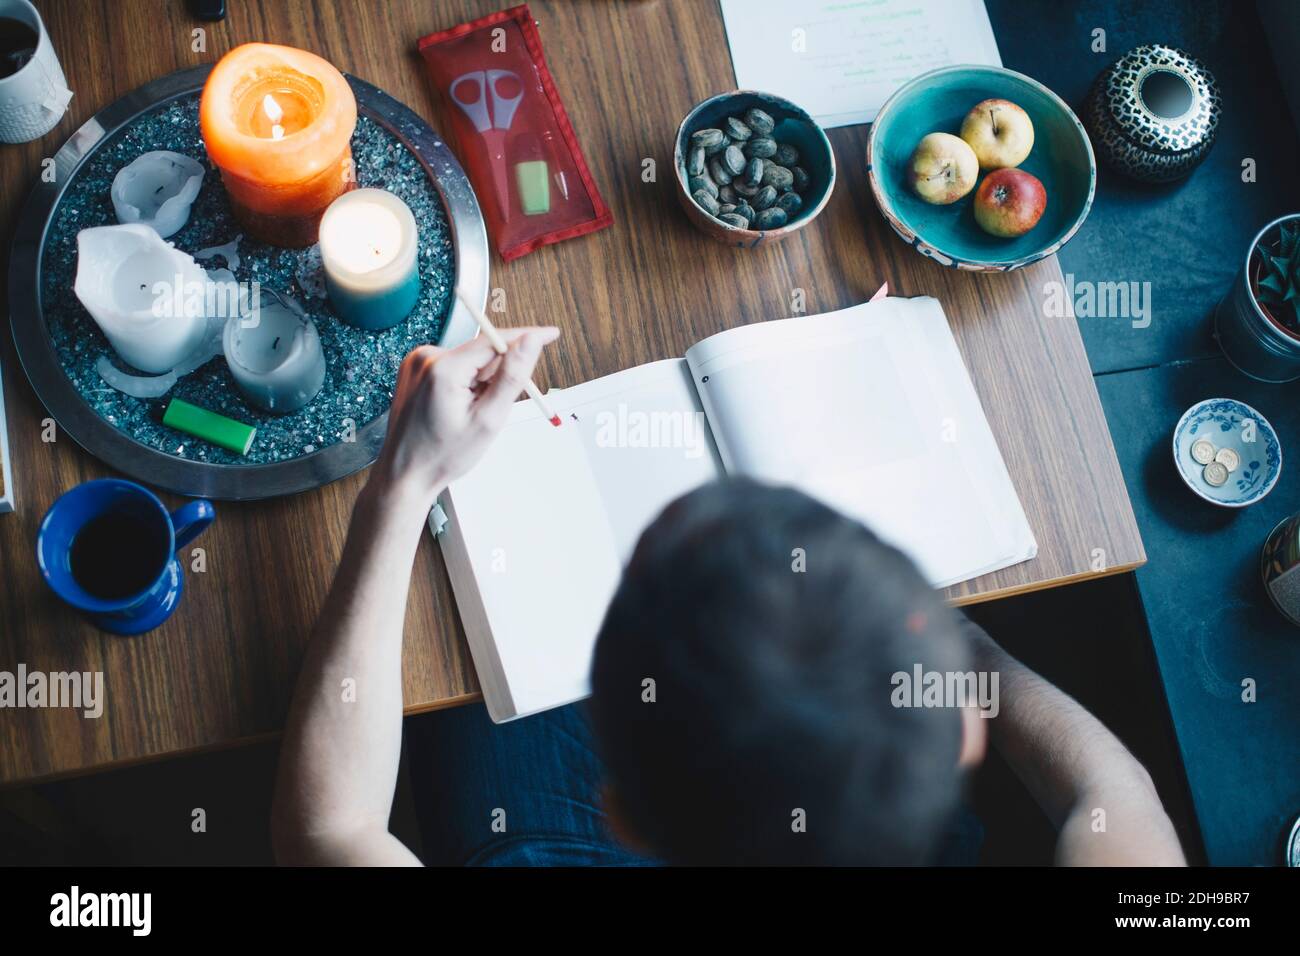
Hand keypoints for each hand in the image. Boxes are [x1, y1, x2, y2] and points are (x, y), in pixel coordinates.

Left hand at [371, 327, 559, 510]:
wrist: (405, 474)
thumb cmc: (442, 455)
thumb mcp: (488, 420)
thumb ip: (512, 377)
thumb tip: (531, 341)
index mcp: (444, 368)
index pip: (496, 339)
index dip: (527, 337)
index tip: (551, 334)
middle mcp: (426, 357)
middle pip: (482, 352)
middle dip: (496, 376)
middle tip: (490, 410)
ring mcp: (417, 362)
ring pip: (469, 361)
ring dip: (480, 382)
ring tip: (468, 414)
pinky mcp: (415, 369)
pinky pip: (454, 366)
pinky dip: (465, 383)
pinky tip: (456, 408)